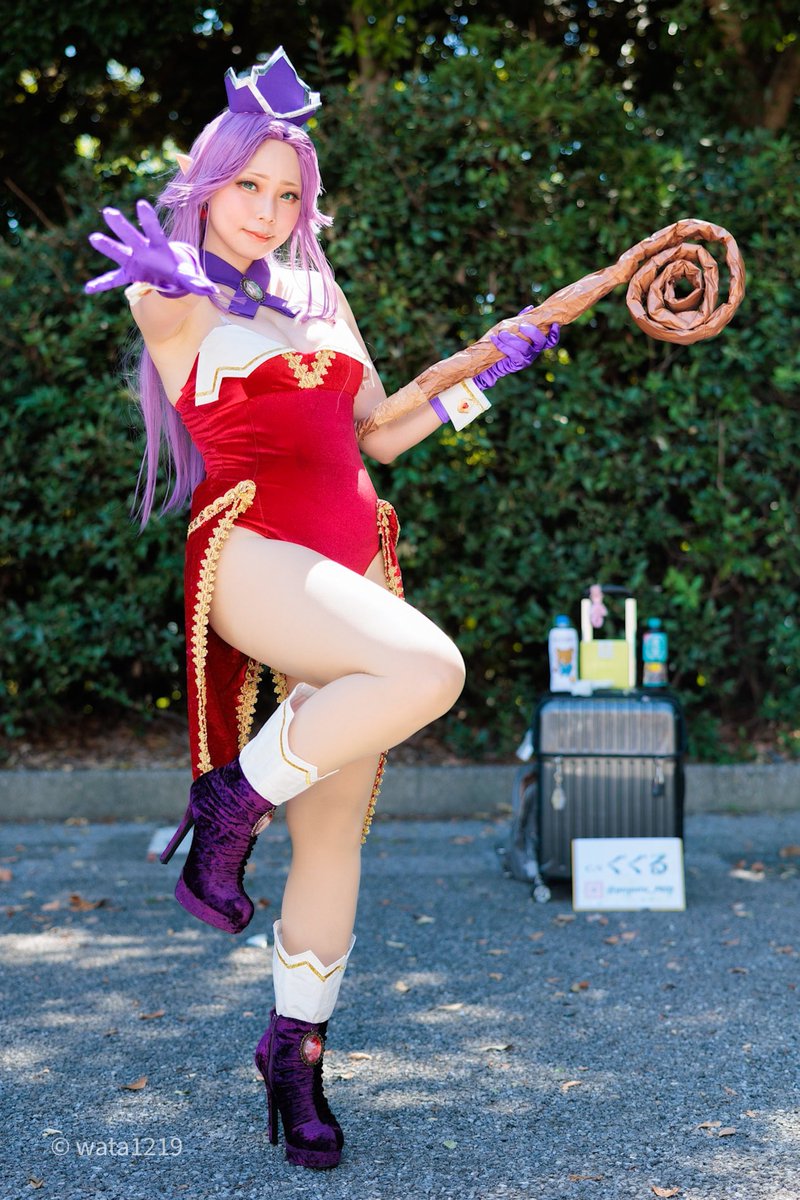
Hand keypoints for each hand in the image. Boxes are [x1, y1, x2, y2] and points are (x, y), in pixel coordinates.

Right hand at [84, 199, 217, 298]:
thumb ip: (197, 283)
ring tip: (94, 238)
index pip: (154, 231)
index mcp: (159, 247)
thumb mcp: (189, 278)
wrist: (170, 277)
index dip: (148, 219)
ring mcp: (133, 261)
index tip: (141, 204)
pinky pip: (113, 280)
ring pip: (119, 252)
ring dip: (107, 246)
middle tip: (108, 212)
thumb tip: (211, 291)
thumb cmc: (179, 271)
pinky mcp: (128, 274)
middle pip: (132, 236)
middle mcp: (143, 250)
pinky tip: (88, 289)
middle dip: (121, 226)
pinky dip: (102, 284)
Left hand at [473, 315, 559, 390]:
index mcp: (536, 342)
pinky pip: (513, 354)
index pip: (551, 341)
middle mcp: (535, 351)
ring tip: (502, 333)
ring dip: (512, 339)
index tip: (554, 324)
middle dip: (533, 332)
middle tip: (521, 326)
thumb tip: (530, 307)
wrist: (493, 361)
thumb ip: (522, 319)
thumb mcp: (514, 329)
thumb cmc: (505, 343)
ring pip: (525, 348)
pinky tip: (495, 339)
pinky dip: (503, 345)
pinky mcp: (518, 364)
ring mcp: (528, 358)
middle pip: (541, 342)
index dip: (555, 334)